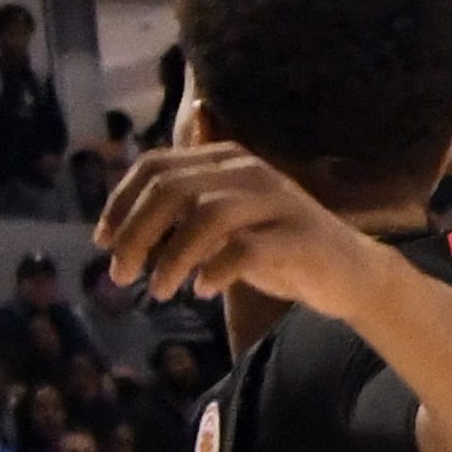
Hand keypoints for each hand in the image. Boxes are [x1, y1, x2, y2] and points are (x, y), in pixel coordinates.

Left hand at [95, 144, 372, 309]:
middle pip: (172, 188)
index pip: (156, 165)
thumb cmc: (275, 246)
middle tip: (120, 274)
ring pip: (206, 215)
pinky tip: (204, 290)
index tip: (102, 240)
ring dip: (171, 258)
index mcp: (226, 160)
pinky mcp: (298, 238)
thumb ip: (183, 208)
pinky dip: (215, 270)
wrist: (349, 271)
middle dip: (136, 233)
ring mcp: (277, 202)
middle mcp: (249, 172)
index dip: (120, 201)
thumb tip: (121, 217)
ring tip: (159, 291)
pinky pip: (246, 249)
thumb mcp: (223, 220)